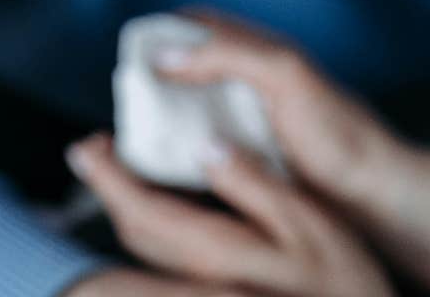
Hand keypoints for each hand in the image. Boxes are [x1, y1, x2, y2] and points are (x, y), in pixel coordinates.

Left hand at [67, 135, 394, 296]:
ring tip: (123, 171)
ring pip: (146, 253)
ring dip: (124, 210)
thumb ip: (254, 184)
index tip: (87, 147)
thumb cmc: (342, 274)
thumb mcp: (307, 220)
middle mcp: (201, 278)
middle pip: (135, 236)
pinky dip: (150, 229)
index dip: (109, 180)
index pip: (144, 214)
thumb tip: (208, 148)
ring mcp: (208, 292)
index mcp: (219, 252)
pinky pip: (164, 264)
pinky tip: (164, 206)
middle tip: (97, 149)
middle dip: (107, 193)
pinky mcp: (217, 295)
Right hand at [151, 11, 407, 214]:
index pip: (203, 23)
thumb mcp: (282, 75)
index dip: (168, 28)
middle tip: (129, 92)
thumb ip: (229, 55)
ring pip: (194, 104)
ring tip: (140, 127)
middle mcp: (255, 79)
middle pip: (193, 63)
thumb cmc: (335, 130)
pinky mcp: (251, 154)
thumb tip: (168, 52)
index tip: (134, 48)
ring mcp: (252, 117)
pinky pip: (204, 142)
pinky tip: (168, 159)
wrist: (367, 191)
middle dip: (160, 72)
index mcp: (263, 50)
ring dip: (167, 111)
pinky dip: (181, 145)